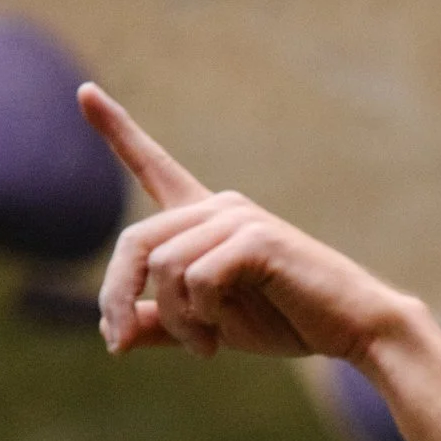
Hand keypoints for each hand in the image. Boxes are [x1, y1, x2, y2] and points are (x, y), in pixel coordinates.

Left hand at [78, 84, 419, 362]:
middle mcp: (219, 207)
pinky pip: (196, 279)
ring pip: (163, 267)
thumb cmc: (289, 323)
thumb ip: (164, 325)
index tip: (84, 93)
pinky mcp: (256, 239)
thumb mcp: (212, 327)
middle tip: (119, 343)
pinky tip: (220, 336)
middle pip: (135, 242)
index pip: (155, 166)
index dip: (117, 131)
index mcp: (207, 219)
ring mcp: (238, 219)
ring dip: (174, 320)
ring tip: (203, 347)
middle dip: (117, 297)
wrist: (355, 331)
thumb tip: (115, 337)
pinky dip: (199, 317)